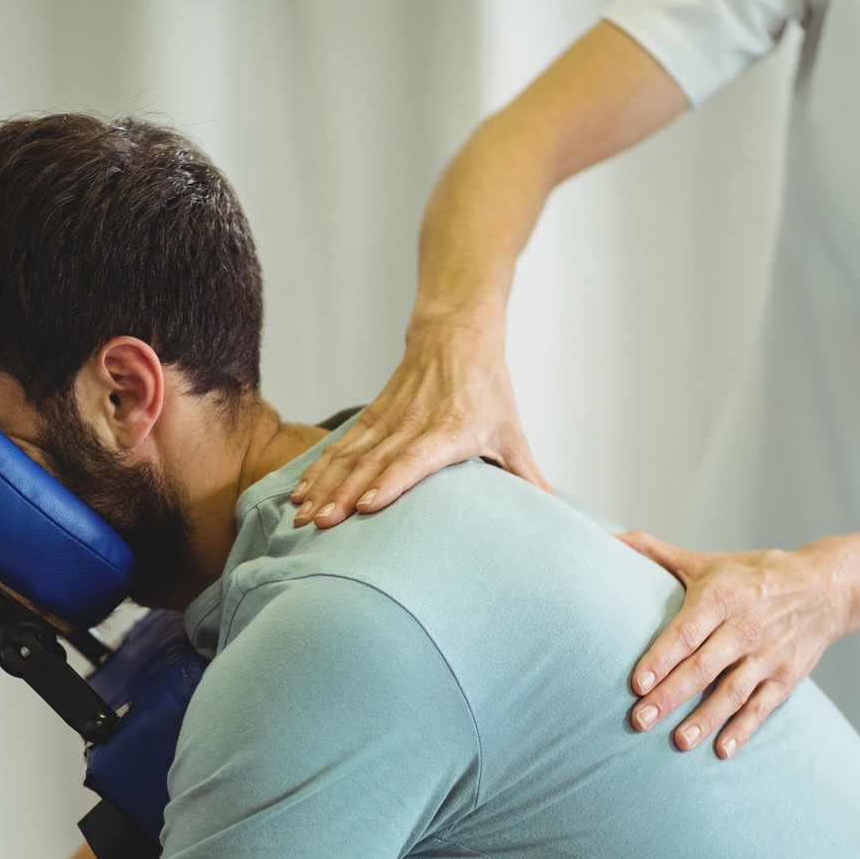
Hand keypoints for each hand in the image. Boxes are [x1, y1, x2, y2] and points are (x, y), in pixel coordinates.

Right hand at [292, 317, 549, 528]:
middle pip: (373, 463)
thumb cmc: (488, 389)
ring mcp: (389, 418)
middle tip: (321, 525)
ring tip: (303, 515)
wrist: (456, 333)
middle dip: (344, 496)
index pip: (415, 458)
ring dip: (325, 486)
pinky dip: (319, 468)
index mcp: (452, 429)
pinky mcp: (373, 415)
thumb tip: (558, 519)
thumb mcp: (512, 433)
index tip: (367, 507)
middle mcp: (415, 423)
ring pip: (351, 455)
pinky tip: (302, 491)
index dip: (392, 482)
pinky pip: (342, 445)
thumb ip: (528, 478)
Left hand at [620, 532, 856, 757]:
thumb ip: (653, 553)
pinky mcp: (786, 677)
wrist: (824, 587)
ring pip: (733, 692)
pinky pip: (762, 707)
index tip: (637, 683)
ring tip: (678, 742)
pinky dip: (744, 729)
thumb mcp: (705, 562)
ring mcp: (767, 656)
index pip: (687, 632)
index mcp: (722, 598)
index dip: (662, 658)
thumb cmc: (751, 575)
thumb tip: (607, 538)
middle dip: (671, 696)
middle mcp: (745, 628)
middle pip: (704, 668)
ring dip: (705, 719)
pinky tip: (722, 750)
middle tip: (639, 721)